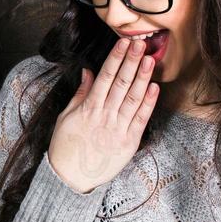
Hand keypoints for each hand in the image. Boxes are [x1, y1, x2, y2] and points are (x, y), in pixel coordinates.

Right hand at [48, 37, 159, 193]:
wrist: (70, 178)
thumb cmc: (66, 146)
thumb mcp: (66, 117)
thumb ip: (80, 94)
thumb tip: (89, 72)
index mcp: (88, 109)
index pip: (105, 77)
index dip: (116, 59)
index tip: (123, 43)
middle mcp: (104, 117)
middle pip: (120, 84)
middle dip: (131, 62)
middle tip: (141, 44)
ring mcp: (117, 130)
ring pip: (132, 99)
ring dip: (142, 78)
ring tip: (150, 60)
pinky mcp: (128, 143)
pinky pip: (140, 120)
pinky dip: (148, 103)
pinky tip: (154, 88)